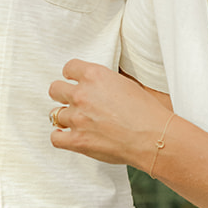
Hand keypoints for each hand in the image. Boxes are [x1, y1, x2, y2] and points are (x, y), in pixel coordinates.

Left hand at [49, 60, 170, 168]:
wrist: (153, 137)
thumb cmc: (147, 112)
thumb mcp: (126, 84)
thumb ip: (105, 82)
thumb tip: (98, 84)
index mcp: (95, 76)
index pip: (69, 68)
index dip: (71, 75)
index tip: (73, 80)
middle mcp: (82, 94)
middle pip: (55, 89)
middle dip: (63, 95)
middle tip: (73, 101)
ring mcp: (77, 118)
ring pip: (55, 114)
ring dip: (66, 117)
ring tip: (78, 121)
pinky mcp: (77, 140)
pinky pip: (55, 137)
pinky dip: (61, 137)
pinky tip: (68, 136)